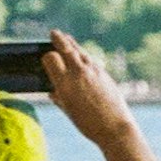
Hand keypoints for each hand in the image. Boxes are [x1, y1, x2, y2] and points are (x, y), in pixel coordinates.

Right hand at [42, 30, 137, 149]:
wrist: (115, 127)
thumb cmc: (89, 124)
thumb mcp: (69, 112)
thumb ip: (59, 99)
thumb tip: (52, 93)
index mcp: (65, 84)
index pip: (51, 58)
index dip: (47, 56)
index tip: (45, 57)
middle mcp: (78, 73)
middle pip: (67, 48)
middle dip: (59, 39)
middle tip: (54, 33)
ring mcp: (93, 71)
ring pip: (80, 51)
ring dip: (72, 44)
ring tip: (67, 38)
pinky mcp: (104, 74)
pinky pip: (90, 59)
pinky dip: (83, 54)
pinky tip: (82, 55)